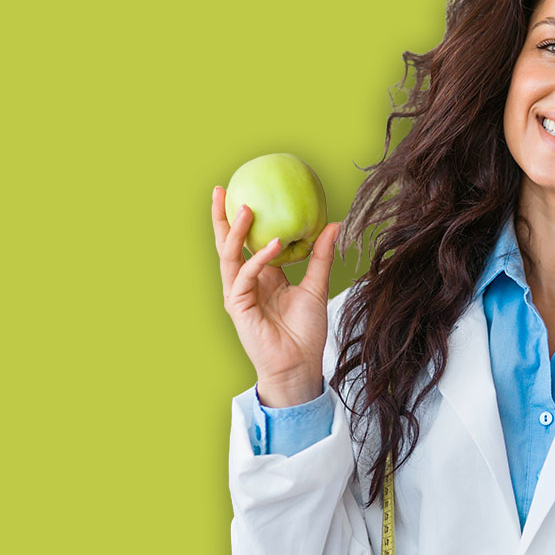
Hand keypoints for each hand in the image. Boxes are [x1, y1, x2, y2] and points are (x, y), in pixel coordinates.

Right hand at [211, 185, 341, 405]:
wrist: (301, 365)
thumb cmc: (306, 332)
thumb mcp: (316, 286)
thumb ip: (321, 256)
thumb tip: (333, 223)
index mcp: (262, 278)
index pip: (246, 243)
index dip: (241, 220)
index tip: (243, 192)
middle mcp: (246, 283)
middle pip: (227, 245)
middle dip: (221, 218)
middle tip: (221, 190)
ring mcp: (239, 295)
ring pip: (229, 257)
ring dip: (235, 232)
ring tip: (247, 208)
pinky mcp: (238, 307)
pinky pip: (245, 277)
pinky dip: (258, 259)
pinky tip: (273, 244)